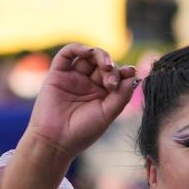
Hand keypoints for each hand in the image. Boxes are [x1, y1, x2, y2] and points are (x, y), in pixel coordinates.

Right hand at [22, 44, 139, 166]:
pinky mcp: (57, 74)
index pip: (116, 75)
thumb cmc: (82, 132)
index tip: (131, 73)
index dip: (124, 72)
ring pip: (88, 56)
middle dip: (112, 67)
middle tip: (112, 81)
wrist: (56, 141)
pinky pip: (67, 53)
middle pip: (103, 64)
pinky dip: (78, 48)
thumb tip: (133, 76)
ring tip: (106, 66)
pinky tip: (88, 52)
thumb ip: (121, 96)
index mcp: (102, 95)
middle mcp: (88, 84)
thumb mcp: (108, 114)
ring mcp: (73, 78)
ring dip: (100, 56)